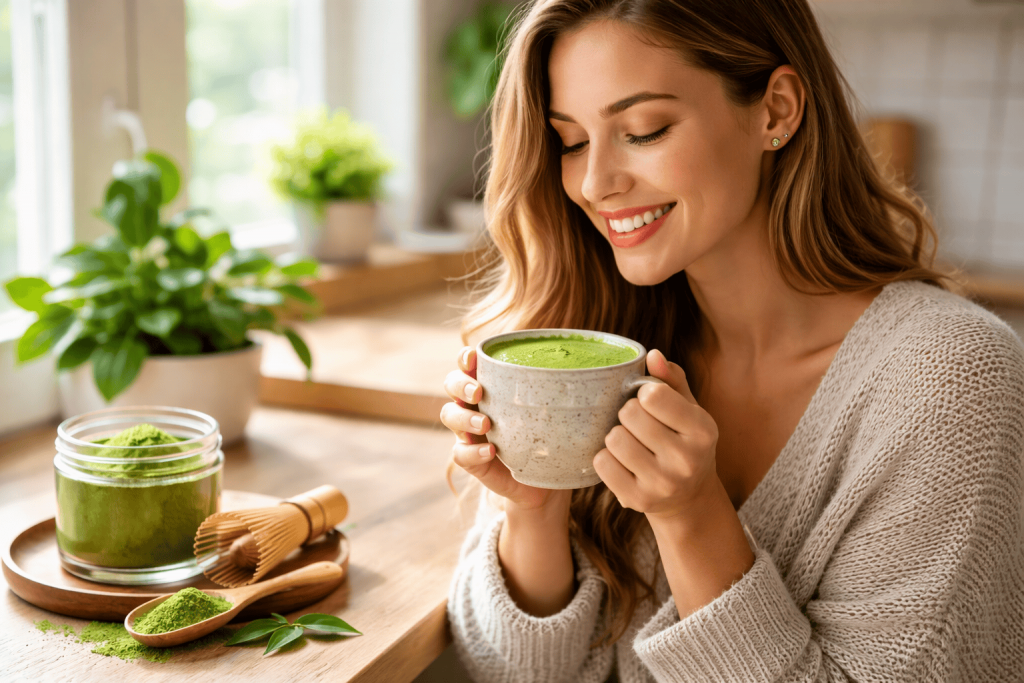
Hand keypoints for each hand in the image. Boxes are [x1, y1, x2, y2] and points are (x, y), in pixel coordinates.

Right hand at [440, 346, 562, 511]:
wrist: (545, 486)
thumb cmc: (552, 438)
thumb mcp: (558, 412)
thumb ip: (569, 391)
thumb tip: (617, 371)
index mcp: (492, 386)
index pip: (469, 364)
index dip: (467, 359)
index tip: (476, 358)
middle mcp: (475, 405)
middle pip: (451, 385)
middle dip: (461, 385)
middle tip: (479, 393)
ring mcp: (469, 433)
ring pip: (449, 416)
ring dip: (465, 417)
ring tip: (487, 424)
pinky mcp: (472, 460)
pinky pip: (460, 454)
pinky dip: (473, 451)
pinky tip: (491, 452)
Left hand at [593, 349, 720, 521]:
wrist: (689, 497)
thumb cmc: (683, 441)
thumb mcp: (689, 409)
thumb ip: (672, 379)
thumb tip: (653, 355)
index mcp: (702, 431)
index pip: (654, 395)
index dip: (643, 393)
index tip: (648, 401)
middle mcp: (686, 460)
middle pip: (629, 415)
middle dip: (628, 413)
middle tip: (637, 423)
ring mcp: (662, 484)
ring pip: (614, 439)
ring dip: (616, 435)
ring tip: (630, 441)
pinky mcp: (637, 500)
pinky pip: (601, 463)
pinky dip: (605, 457)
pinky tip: (621, 461)